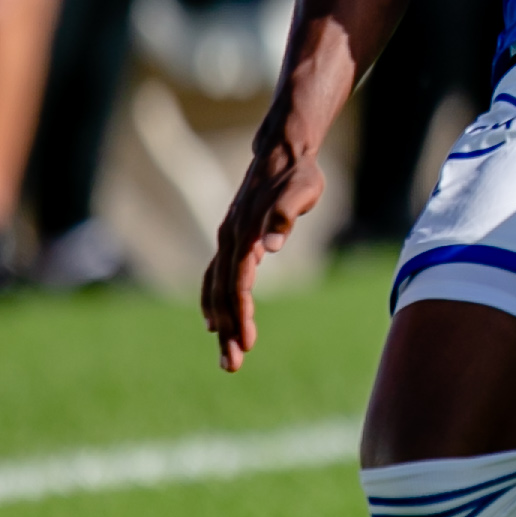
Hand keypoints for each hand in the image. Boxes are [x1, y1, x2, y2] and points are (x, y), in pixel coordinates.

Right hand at [200, 132, 324, 372]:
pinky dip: (213, 302)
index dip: (240, 313)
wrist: (283, 151)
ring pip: (217, 290)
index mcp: (244, 234)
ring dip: (220, 323)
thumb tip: (270, 246)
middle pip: (223, 294)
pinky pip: (216, 278)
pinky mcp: (232, 240)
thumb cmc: (298, 173)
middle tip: (232, 365)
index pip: (238, 283)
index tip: (246, 341)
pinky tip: (215, 323)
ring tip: (228, 356)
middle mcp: (229, 240)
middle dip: (227, 331)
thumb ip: (286, 216)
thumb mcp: (302, 191)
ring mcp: (228, 240)